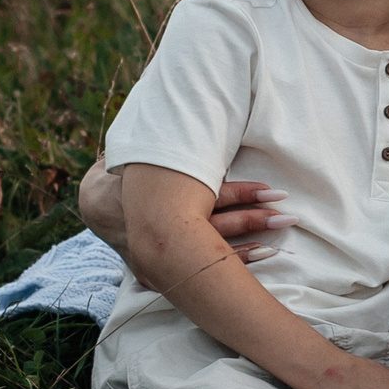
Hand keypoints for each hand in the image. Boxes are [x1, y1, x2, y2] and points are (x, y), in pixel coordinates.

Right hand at [79, 160, 291, 271]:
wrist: (101, 205)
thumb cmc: (140, 172)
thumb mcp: (158, 155)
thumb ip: (185, 145)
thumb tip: (207, 113)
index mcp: (163, 196)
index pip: (209, 196)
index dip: (243, 193)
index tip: (274, 192)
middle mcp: (160, 225)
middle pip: (213, 226)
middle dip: (252, 221)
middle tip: (288, 217)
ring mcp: (157, 252)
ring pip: (206, 255)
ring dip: (245, 250)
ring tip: (278, 243)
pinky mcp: (157, 271)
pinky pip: (195, 275)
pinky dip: (223, 272)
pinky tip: (253, 263)